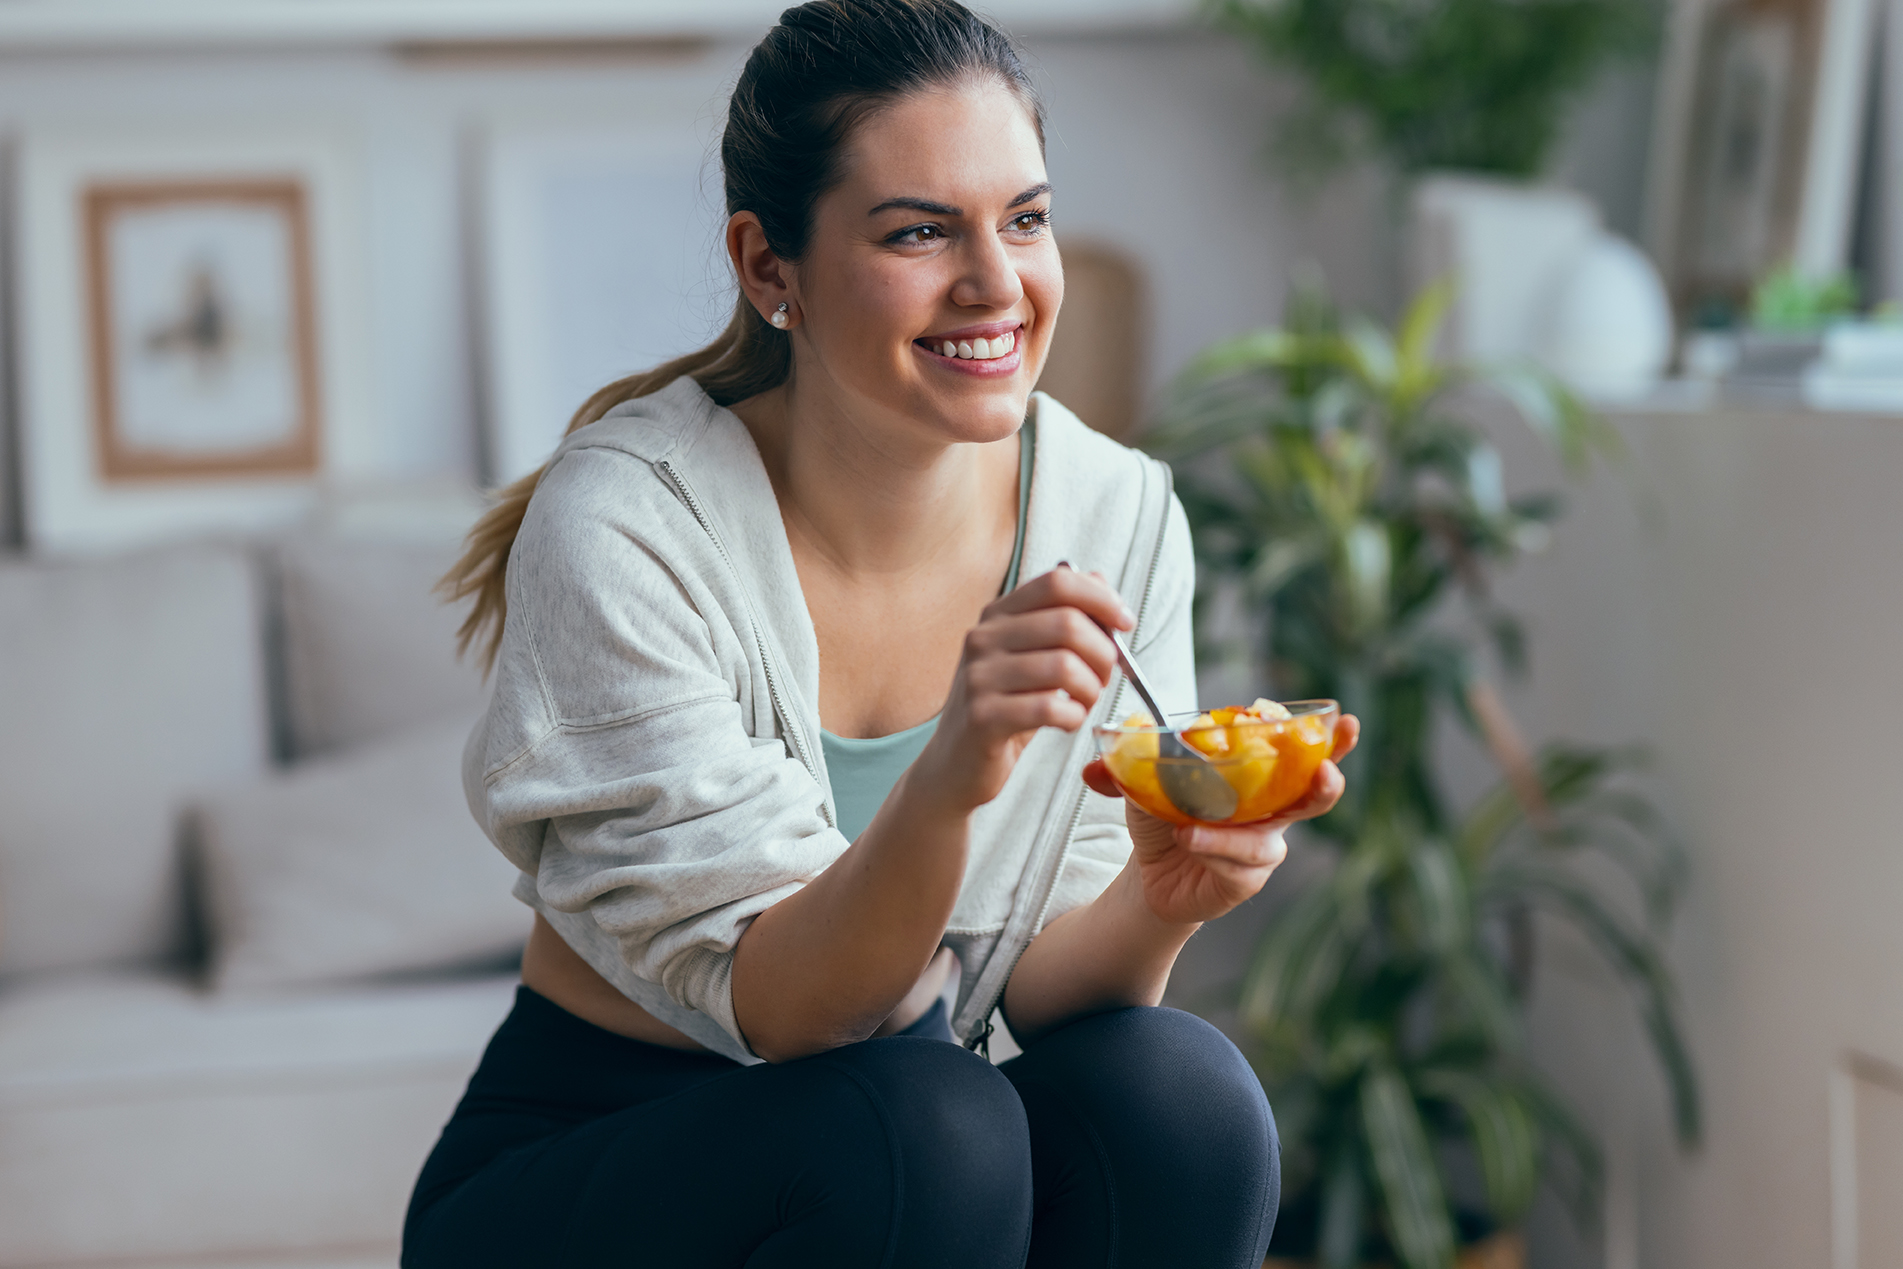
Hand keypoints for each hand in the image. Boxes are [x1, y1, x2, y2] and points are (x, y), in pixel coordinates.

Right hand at [914, 567, 1131, 814]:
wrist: (954, 763)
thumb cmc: (1003, 708)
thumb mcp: (1030, 657)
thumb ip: (1062, 619)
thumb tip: (1101, 584)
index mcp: (998, 615)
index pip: (1057, 582)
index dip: (1101, 598)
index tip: (1125, 623)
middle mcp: (983, 638)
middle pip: (1067, 622)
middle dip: (1103, 653)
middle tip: (1103, 678)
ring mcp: (979, 677)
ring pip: (1064, 666)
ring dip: (1090, 690)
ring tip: (1083, 703)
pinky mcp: (982, 717)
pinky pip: (1050, 708)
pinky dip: (1073, 717)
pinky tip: (1066, 723)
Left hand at [1081, 714, 1360, 924]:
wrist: (1151, 873)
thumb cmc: (1164, 818)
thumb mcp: (1145, 785)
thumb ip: (1127, 768)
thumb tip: (1093, 767)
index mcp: (1258, 777)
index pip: (1300, 751)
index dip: (1327, 738)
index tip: (1343, 720)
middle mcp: (1271, 810)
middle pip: (1314, 794)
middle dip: (1329, 778)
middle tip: (1328, 769)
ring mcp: (1263, 846)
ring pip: (1268, 837)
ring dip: (1234, 832)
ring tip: (1194, 827)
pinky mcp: (1248, 878)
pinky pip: (1240, 865)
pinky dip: (1212, 851)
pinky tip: (1189, 843)